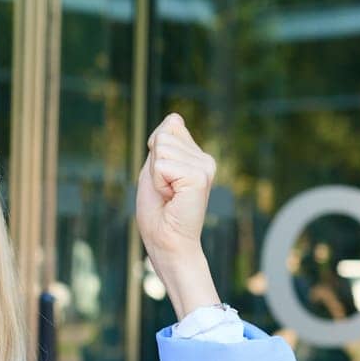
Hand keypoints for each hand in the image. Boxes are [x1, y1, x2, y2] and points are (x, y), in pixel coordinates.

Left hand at [135, 113, 220, 312]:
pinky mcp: (200, 177)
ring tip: (168, 194)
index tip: (161, 178)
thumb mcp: (154, 169)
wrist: (167, 243)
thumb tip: (174, 117)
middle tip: (164, 190)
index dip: (154, 150)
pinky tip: (171, 198)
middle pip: (164, 134)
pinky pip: (162, 165)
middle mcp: (205, 159)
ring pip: (162, 147)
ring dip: (155, 174)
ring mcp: (205, 167)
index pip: (170, 124)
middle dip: (153, 164)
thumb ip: (162, 142)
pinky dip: (158, 182)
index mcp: (196, 155)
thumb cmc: (158, 212)